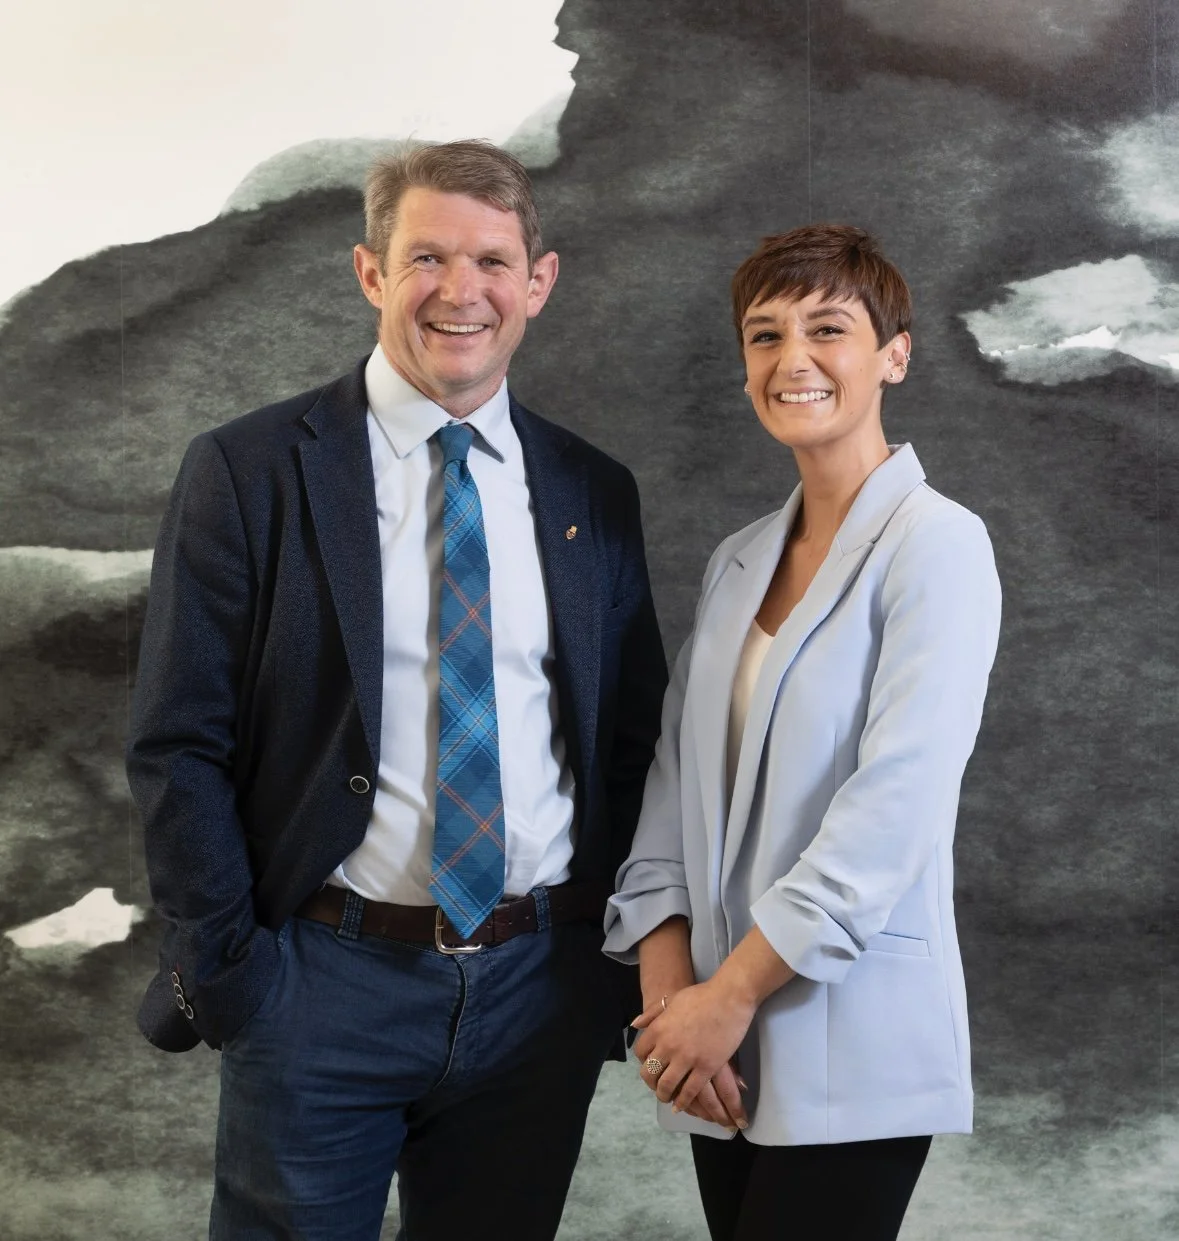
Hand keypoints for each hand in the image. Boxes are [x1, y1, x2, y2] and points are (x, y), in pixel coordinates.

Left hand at [632, 979, 756, 1122]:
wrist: (729, 997)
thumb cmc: (701, 995)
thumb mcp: (672, 1000)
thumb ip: (652, 1014)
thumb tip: (636, 1024)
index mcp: (658, 1028)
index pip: (640, 1053)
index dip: (643, 1061)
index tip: (650, 1065)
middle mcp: (668, 1046)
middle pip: (650, 1073)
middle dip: (651, 1083)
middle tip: (657, 1086)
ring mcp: (686, 1058)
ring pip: (667, 1086)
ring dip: (665, 1095)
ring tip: (668, 1098)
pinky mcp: (706, 1068)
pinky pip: (690, 1091)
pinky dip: (683, 1101)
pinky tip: (681, 1105)